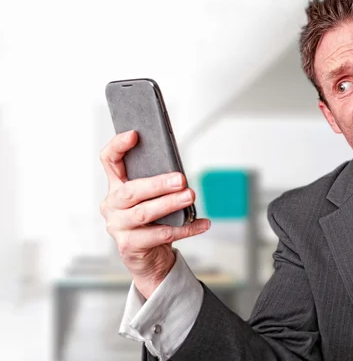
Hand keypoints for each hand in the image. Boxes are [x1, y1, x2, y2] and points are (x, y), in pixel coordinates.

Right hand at [99, 130, 210, 298]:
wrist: (151, 258)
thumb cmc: (154, 222)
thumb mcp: (154, 199)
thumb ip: (159, 184)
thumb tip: (180, 173)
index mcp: (116, 187)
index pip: (109, 161)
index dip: (118, 146)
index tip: (135, 135)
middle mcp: (112, 205)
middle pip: (131, 191)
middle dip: (158, 184)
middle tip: (181, 179)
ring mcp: (118, 226)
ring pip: (144, 213)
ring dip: (170, 204)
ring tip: (190, 197)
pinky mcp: (129, 246)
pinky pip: (160, 235)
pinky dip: (185, 228)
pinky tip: (201, 223)